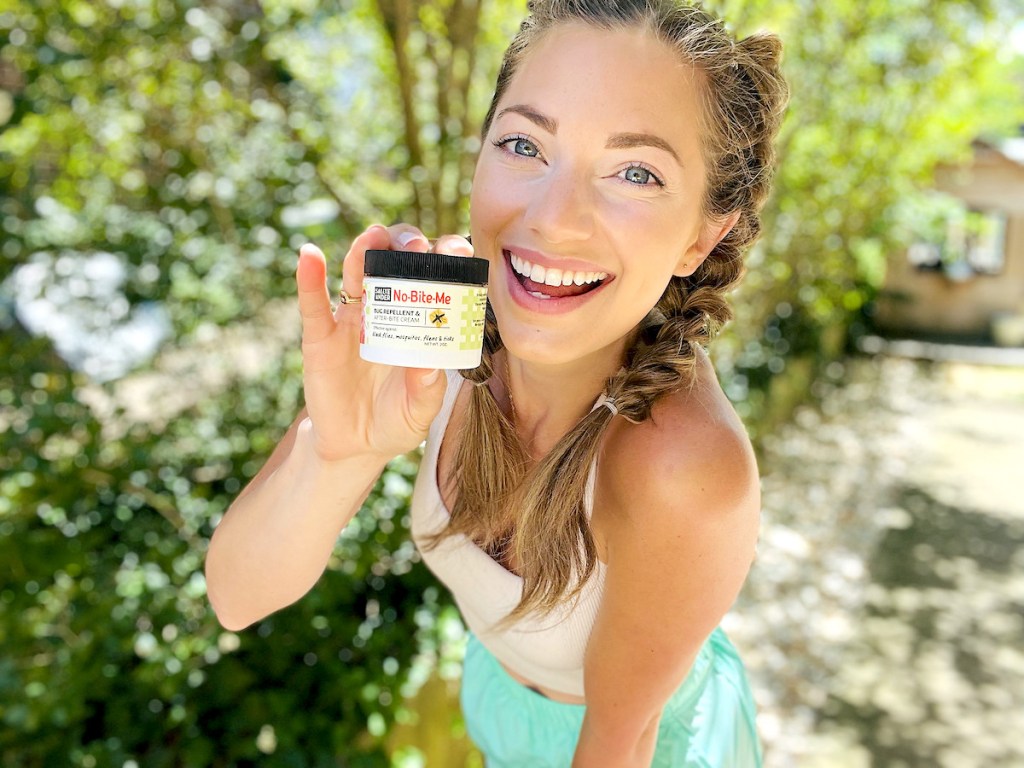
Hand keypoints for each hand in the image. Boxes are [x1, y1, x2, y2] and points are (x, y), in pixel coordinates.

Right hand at [296, 225, 473, 461]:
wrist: (355, 446)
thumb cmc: (396, 421)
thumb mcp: (419, 413)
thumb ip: (427, 392)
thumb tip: (430, 366)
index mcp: (419, 321)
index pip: (435, 276)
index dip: (445, 258)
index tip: (458, 253)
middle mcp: (387, 310)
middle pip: (396, 260)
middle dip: (406, 244)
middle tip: (416, 248)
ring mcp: (352, 320)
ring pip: (357, 271)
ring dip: (365, 248)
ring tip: (374, 237)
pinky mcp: (321, 336)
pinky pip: (314, 303)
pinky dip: (309, 278)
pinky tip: (309, 257)